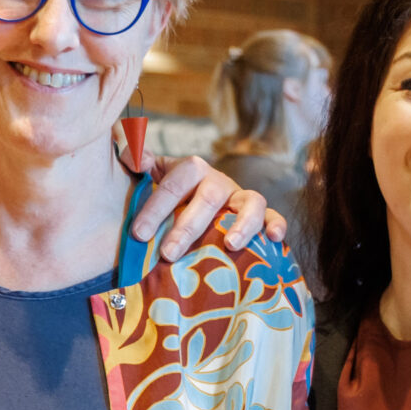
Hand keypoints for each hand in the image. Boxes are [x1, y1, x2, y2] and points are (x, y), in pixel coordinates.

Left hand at [132, 155, 276, 260]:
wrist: (199, 201)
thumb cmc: (172, 196)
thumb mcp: (153, 176)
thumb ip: (138, 160)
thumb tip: (133, 156)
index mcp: (191, 170)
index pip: (173, 185)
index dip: (155, 208)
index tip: (138, 233)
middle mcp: (218, 181)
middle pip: (208, 198)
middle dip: (188, 227)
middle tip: (168, 253)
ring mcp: (241, 197)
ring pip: (250, 203)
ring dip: (242, 223)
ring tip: (230, 245)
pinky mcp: (260, 215)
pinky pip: (273, 216)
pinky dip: (277, 224)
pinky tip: (275, 239)